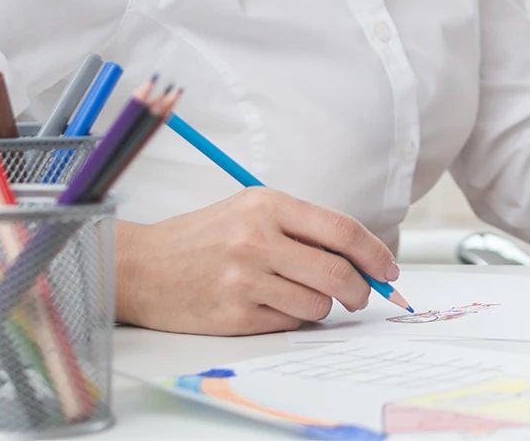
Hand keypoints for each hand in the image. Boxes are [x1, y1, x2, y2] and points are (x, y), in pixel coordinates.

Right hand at [114, 188, 401, 333]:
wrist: (141, 267)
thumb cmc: (203, 236)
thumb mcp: (251, 210)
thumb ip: (303, 228)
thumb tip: (361, 257)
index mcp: (267, 205)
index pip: (342, 230)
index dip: (375, 253)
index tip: (388, 268)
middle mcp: (256, 240)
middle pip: (337, 272)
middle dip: (360, 289)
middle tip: (361, 295)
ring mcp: (244, 280)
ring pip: (317, 303)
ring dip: (322, 305)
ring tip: (300, 294)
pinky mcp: (233, 316)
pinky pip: (289, 323)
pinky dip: (292, 318)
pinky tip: (272, 305)